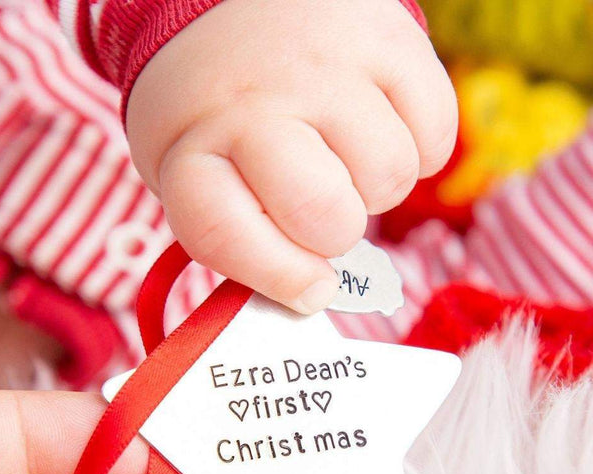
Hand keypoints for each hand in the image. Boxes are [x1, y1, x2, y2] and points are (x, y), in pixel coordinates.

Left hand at [127, 0, 456, 313]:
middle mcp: (254, 107)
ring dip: (374, 187)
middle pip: (327, 218)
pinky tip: (377, 127)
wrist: (232, 0)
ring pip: (390, 179)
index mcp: (191, 151)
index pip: (226, 237)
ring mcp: (324, 68)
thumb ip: (239, 236)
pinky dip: (417, 148)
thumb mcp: (192, 170)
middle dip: (333, 234)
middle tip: (319, 206)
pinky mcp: (387, 40)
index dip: (278, 278)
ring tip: (342, 156)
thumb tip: (315, 293)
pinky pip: (435, 135)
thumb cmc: (215, 110)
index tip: (308, 289)